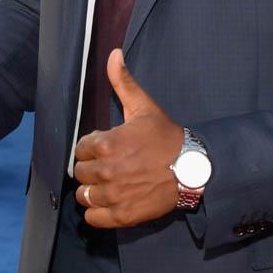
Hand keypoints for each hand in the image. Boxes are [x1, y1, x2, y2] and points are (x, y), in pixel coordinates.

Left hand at [73, 49, 182, 227]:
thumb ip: (123, 82)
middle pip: (80, 173)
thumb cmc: (165, 136)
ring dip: (93, 190)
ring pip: (84, 196)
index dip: (92, 147)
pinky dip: (98, 212)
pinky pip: (93, 218)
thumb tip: (113, 54)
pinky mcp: (122, 216)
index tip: (107, 147)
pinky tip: (110, 200)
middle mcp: (107, 171)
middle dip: (91, 167)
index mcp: (107, 143)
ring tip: (109, 183)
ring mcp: (114, 196)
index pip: (80, 149)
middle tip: (109, 164)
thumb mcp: (144, 107)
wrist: (192, 168)